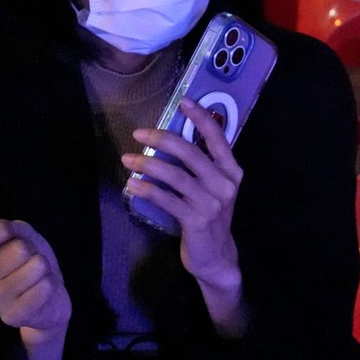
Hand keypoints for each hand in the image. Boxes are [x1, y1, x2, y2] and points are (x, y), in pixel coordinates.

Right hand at [0, 205, 71, 343]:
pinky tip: (42, 289)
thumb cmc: (29, 261)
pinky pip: (43, 287)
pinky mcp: (12, 317)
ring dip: (42, 266)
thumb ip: (0, 224)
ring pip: (35, 267)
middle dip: (30, 248)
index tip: (11, 229)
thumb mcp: (19, 236)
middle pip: (15, 250)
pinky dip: (49, 283)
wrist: (48, 295)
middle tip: (29, 257)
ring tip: (37, 274)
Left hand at [124, 98, 243, 290]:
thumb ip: (201, 164)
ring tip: (127, 159)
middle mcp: (225, 184)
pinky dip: (147, 190)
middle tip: (139, 134)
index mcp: (231, 170)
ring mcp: (211, 203)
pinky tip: (132, 184)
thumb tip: (169, 138)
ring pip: (175, 175)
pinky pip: (167, 200)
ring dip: (148, 165)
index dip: (201, 117)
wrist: (216, 257)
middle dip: (162, 139)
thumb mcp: (213, 186)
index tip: (183, 102)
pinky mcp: (196, 220)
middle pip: (190, 153)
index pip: (217, 137)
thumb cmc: (210, 214)